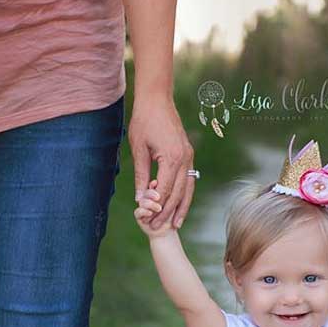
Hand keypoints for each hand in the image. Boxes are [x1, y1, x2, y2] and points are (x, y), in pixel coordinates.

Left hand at [128, 96, 194, 230]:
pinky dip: (184, 195)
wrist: (157, 99)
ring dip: (181, 208)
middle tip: (158, 227)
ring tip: (175, 224)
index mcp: (172, 158)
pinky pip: (189, 180)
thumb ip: (141, 175)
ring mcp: (189, 157)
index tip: (148, 220)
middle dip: (167, 212)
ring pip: (187, 189)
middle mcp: (185, 159)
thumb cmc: (144, 121)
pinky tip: (179, 205)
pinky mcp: (188, 155)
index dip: (156, 207)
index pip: (165, 190)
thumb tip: (140, 199)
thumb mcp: (138, 149)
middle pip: (178, 193)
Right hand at [134, 181, 169, 238]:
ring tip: (159, 209)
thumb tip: (159, 183)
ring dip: (150, 204)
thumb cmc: (174, 216)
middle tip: (157, 197)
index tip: (155, 183)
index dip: (153, 184)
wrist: (169, 231)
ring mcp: (142, 206)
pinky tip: (150, 213)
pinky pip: (138, 212)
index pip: (152, 185)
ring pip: (142, 201)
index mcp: (155, 192)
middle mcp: (148, 198)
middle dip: (151, 194)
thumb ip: (170, 195)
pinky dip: (144, 212)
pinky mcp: (139, 216)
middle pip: (146, 192)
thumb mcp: (173, 204)